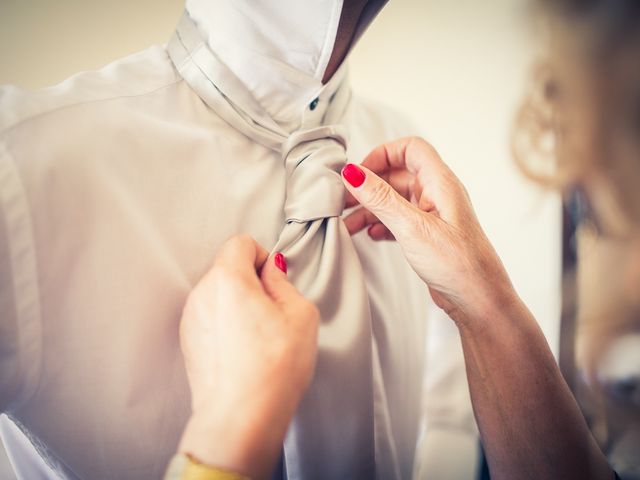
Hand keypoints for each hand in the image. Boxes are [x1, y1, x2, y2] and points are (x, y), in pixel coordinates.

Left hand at [178, 235, 318, 479]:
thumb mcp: (300, 313)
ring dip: (238, 304)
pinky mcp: (189, 341)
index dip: (262, 256)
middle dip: (251, 282)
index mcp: (227, 279)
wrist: (241, 416)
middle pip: (228, 269)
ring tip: (259, 337)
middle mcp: (202, 293)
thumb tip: (271, 272)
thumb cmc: (273, 367)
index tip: (274, 280)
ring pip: (219, 294)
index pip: (240, 243)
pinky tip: (244, 350)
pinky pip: (211, 317)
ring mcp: (191, 318)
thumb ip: (283, 281)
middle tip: (273, 312)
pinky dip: (226, 324)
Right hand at [341, 137, 516, 326]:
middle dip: (369, 185)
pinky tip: (369, 236)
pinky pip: (398, 220)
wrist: (477, 300)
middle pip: (397, 175)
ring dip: (370, 208)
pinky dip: (381, 224)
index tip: (359, 173)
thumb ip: (381, 199)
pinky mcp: (427, 236)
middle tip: (344, 200)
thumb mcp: (412, 228)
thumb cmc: (457, 264)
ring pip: (395, 200)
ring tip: (348, 223)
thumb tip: (353, 173)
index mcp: (440, 183)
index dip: (383, 154)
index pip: (410, 149)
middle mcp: (437, 195)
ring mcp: (432, 215)